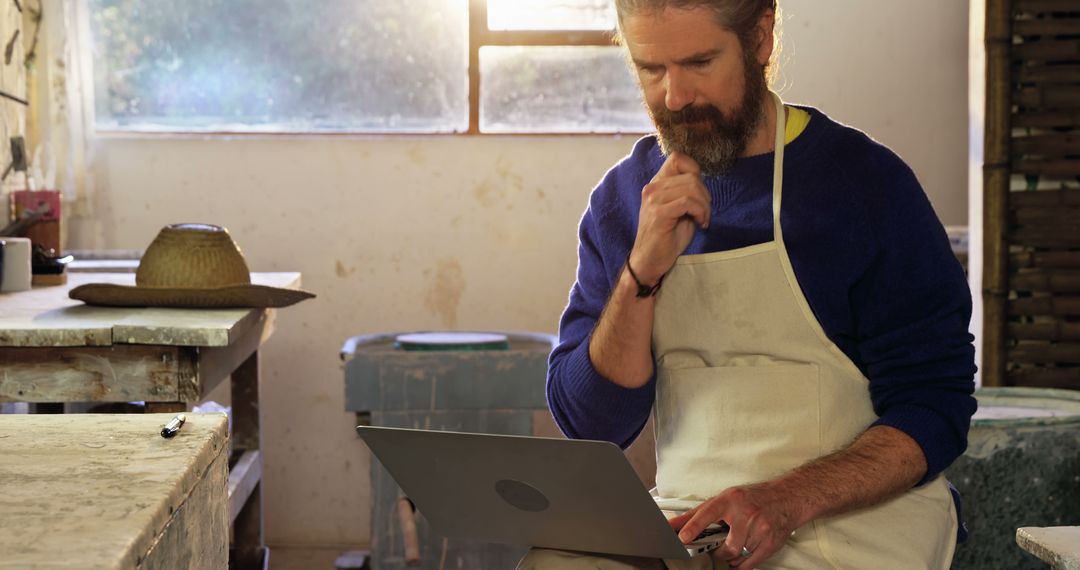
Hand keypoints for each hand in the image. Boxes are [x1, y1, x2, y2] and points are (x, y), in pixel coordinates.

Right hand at [629, 151, 710, 283]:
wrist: (650, 260)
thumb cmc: (667, 237)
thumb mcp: (679, 209)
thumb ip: (687, 192)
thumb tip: (701, 181)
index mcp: (657, 184)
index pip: (678, 158)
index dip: (695, 171)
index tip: (699, 193)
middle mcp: (652, 188)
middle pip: (692, 176)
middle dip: (706, 195)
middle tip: (704, 213)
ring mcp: (654, 200)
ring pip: (692, 188)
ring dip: (705, 206)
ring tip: (702, 219)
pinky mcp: (659, 213)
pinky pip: (688, 202)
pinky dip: (700, 212)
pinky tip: (700, 223)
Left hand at [668, 482, 803, 568]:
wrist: (786, 497)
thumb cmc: (752, 498)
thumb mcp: (725, 498)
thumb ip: (699, 513)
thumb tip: (673, 524)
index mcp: (731, 500)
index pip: (708, 513)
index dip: (694, 526)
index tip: (682, 537)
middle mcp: (747, 513)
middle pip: (728, 545)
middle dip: (719, 552)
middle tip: (714, 550)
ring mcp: (761, 528)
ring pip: (739, 555)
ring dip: (731, 558)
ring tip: (729, 551)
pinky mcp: (771, 541)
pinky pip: (751, 562)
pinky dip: (741, 564)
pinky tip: (738, 558)